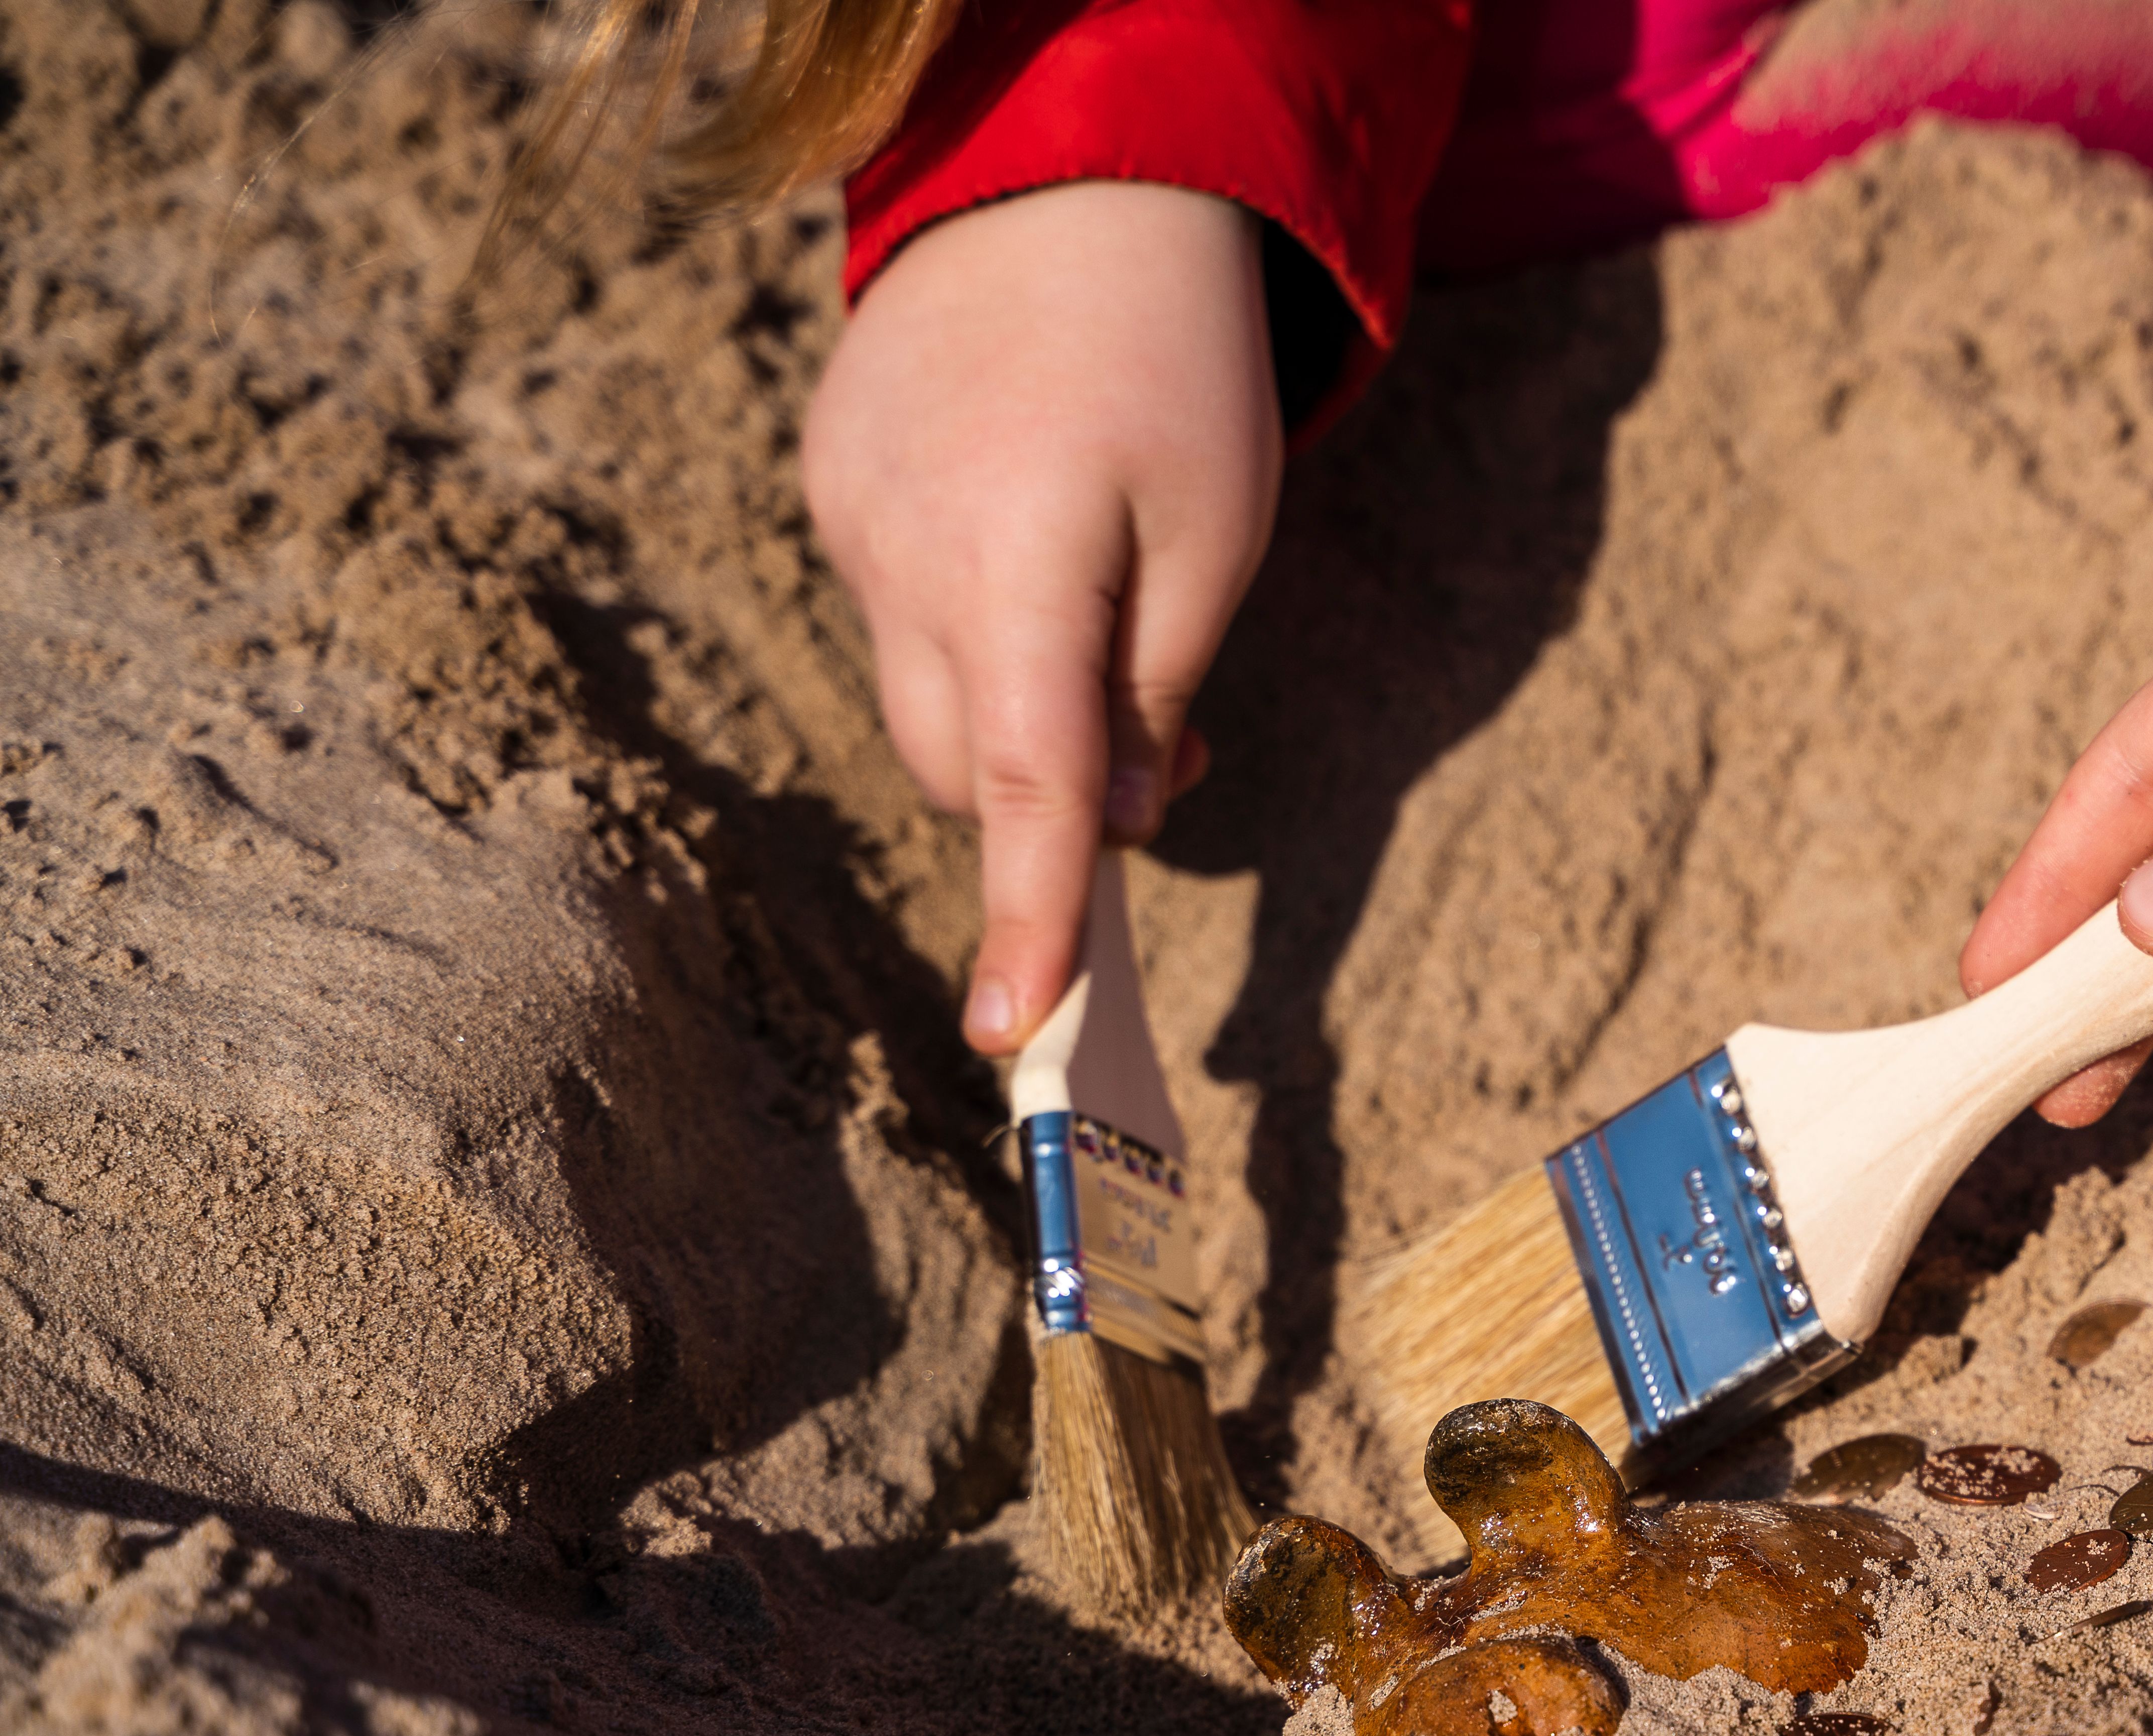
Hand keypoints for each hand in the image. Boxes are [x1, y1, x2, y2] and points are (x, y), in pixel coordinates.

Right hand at [803, 181, 1284, 1052]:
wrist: (1067, 187)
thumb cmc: (1175, 365)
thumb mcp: (1218, 533)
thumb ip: (1155, 688)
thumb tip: (1116, 826)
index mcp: (1018, 568)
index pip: (1019, 789)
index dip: (1027, 915)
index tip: (1012, 1027)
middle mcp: (903, 555)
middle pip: (956, 766)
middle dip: (1048, 799)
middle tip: (1173, 744)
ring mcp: (849, 520)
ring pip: (924, 696)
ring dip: (1012, 710)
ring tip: (1110, 623)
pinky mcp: (831, 487)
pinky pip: (898, 610)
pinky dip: (970, 627)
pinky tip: (1032, 532)